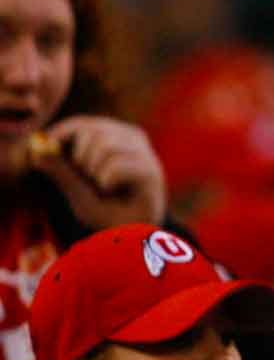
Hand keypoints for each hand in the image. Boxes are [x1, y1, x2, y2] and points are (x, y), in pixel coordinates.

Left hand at [33, 116, 167, 228]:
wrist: (134, 236)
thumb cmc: (107, 210)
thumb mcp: (76, 190)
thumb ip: (60, 171)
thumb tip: (36, 151)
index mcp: (116, 138)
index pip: (85, 124)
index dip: (62, 131)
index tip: (45, 144)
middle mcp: (133, 139)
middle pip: (93, 130)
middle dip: (79, 156)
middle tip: (86, 178)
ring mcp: (145, 153)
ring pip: (105, 146)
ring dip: (94, 172)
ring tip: (103, 188)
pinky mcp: (150, 171)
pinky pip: (114, 167)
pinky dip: (106, 182)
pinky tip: (114, 192)